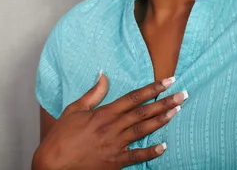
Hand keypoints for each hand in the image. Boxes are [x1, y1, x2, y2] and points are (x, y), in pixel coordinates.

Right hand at [32, 73, 186, 169]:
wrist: (54, 162)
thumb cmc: (62, 135)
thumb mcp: (74, 109)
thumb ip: (93, 93)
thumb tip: (103, 76)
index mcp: (103, 113)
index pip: (133, 97)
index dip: (152, 88)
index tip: (167, 81)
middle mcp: (112, 127)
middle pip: (143, 112)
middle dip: (164, 102)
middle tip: (182, 95)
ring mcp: (115, 145)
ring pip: (143, 131)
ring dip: (161, 121)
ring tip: (176, 112)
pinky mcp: (115, 161)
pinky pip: (137, 156)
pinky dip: (151, 152)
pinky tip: (164, 147)